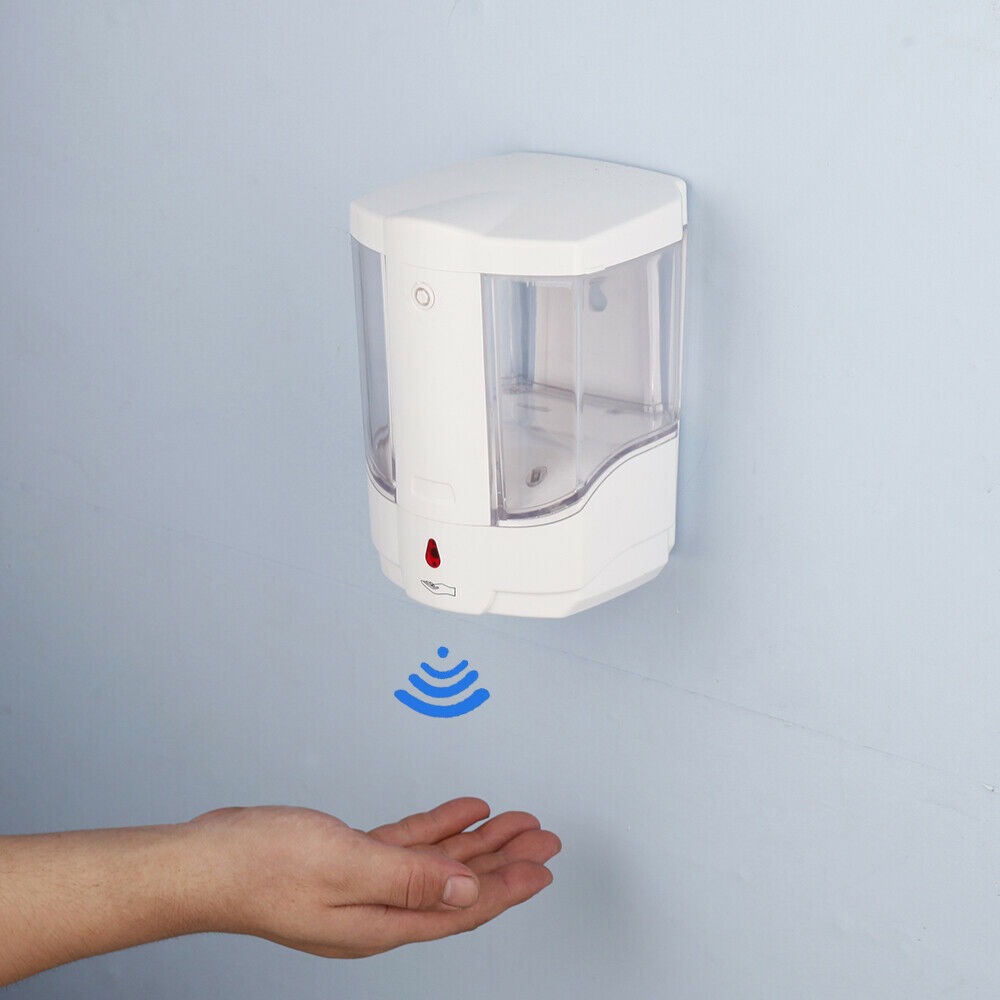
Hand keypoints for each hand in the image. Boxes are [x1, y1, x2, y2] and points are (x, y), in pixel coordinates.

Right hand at [186, 798, 559, 957]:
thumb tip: (466, 889)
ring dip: (476, 842)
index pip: (462, 906)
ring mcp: (364, 887)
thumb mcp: (347, 865)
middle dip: (504, 861)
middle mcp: (379, 911)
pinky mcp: (349, 863)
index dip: (508, 886)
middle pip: (458, 886)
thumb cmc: (261, 867)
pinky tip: (461, 813)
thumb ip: (411, 878)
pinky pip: (408, 847)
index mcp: (382, 922)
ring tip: (513, 821)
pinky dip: (437, 829)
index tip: (542, 866)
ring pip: (437, 864)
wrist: (205, 861)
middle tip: (541, 839)